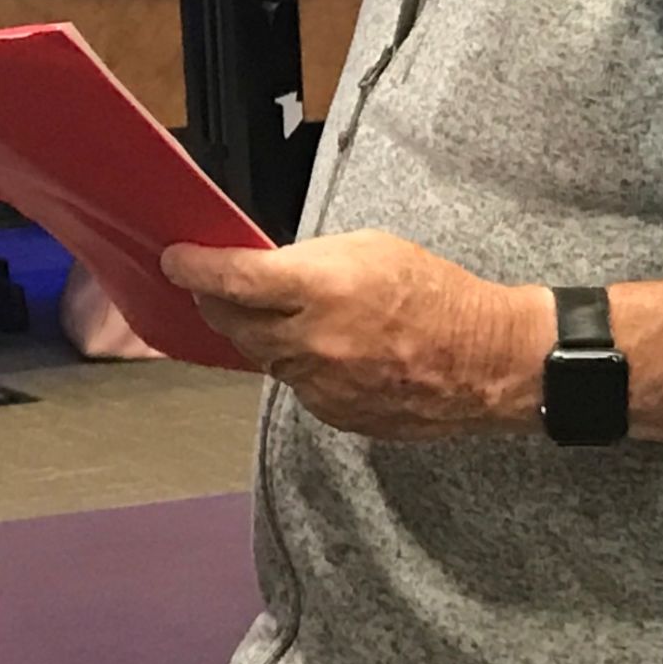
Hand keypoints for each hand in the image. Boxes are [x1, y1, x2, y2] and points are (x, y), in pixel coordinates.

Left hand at [162, 231, 550, 439]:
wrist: (487, 361)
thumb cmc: (436, 294)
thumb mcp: (369, 249)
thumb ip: (309, 261)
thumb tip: (265, 272)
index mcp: (321, 290)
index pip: (234, 281)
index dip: (195, 269)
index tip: (175, 259)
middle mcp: (314, 342)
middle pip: (234, 324)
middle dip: (216, 301)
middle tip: (212, 284)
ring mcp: (322, 385)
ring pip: (262, 357)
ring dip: (257, 333)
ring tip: (275, 312)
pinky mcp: (335, 415)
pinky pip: (295, 385)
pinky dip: (294, 363)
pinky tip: (318, 347)